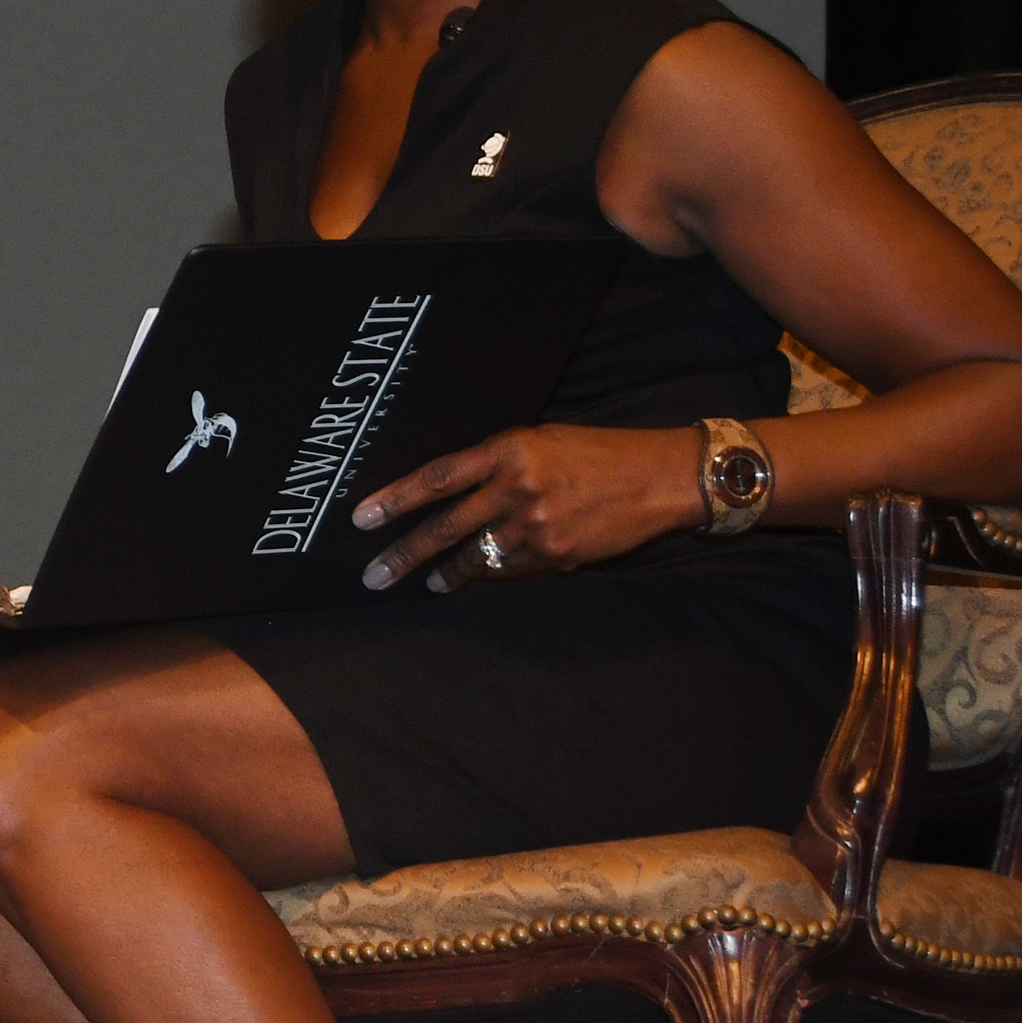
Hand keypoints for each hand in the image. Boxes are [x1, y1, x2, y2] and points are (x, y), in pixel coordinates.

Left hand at [349, 424, 704, 590]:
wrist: (661, 477)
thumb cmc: (596, 451)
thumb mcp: (539, 439)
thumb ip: (492, 463)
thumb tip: (445, 489)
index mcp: (509, 450)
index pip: (437, 478)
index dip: (395, 500)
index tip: (361, 520)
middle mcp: (518, 489)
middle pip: (445, 528)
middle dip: (403, 555)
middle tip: (372, 577)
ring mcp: (537, 527)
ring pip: (475, 557)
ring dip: (445, 574)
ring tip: (425, 583)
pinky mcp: (557, 556)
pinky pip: (510, 571)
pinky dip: (491, 574)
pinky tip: (477, 577)